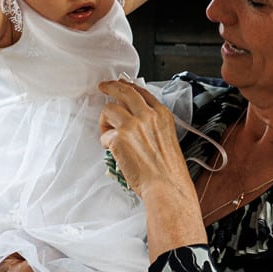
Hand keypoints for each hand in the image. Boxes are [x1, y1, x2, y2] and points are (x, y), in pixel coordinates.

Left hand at [97, 79, 194, 198]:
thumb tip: (133, 120)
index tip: (121, 85)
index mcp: (162, 115)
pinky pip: (105, 134)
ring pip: (109, 110)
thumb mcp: (167, 138)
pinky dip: (106, 143)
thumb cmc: (168, 170)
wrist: (167, 186)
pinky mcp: (119, 138)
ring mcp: (132, 125)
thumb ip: (152, 125)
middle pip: (124, 91)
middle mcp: (148, 116)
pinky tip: (115, 152)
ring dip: (105, 121)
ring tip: (109, 136)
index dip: (128, 87)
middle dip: (111, 87)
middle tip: (103, 87)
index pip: (142, 92)